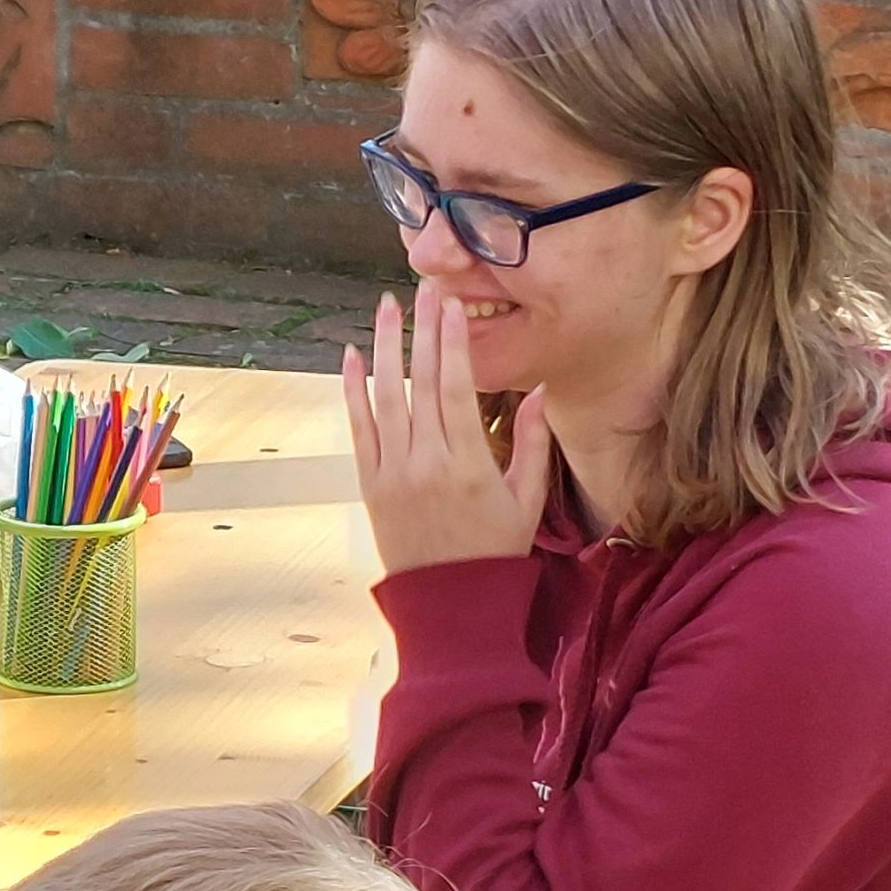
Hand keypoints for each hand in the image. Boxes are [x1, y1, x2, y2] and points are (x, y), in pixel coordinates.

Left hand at [339, 292, 554, 575]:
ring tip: (386, 308)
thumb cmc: (493, 550)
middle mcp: (425, 463)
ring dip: (383, 348)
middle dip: (422, 330)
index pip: (457, 387)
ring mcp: (391, 473)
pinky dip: (352, 390)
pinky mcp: (369, 485)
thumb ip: (533, 443)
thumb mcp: (527, 499)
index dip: (452, 341)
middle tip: (423, 287)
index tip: (451, 305)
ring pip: (384, 397)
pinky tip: (351, 356)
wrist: (448, 603)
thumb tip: (538, 389)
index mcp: (468, 464)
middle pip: (421, 382)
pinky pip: (358, 429)